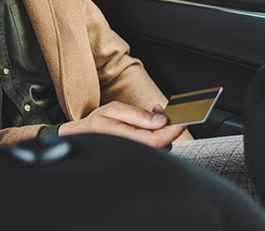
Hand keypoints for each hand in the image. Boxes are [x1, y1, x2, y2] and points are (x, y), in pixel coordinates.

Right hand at [57, 101, 185, 148]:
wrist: (82, 137)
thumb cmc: (96, 124)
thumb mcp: (114, 110)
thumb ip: (137, 114)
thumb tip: (160, 119)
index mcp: (127, 141)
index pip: (158, 140)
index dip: (173, 130)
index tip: (183, 118)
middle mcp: (134, 152)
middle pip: (163, 144)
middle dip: (167, 126)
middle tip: (160, 108)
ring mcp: (137, 156)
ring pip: (161, 147)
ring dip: (162, 130)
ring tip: (152, 114)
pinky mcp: (139, 156)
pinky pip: (156, 147)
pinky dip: (158, 135)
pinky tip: (149, 125)